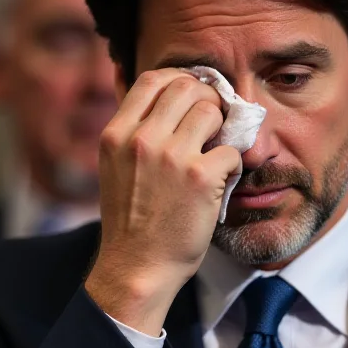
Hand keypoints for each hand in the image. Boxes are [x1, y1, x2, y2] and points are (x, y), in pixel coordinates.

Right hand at [85, 69, 241, 335]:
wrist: (136, 268)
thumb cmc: (130, 219)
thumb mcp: (114, 165)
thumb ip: (130, 130)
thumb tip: (147, 87)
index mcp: (116, 134)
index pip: (153, 79)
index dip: (179, 79)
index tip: (192, 95)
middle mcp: (141, 140)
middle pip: (186, 87)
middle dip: (205, 98)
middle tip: (214, 119)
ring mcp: (172, 157)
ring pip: (211, 111)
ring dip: (222, 127)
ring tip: (217, 149)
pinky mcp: (201, 178)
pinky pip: (230, 149)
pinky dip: (233, 162)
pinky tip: (224, 178)